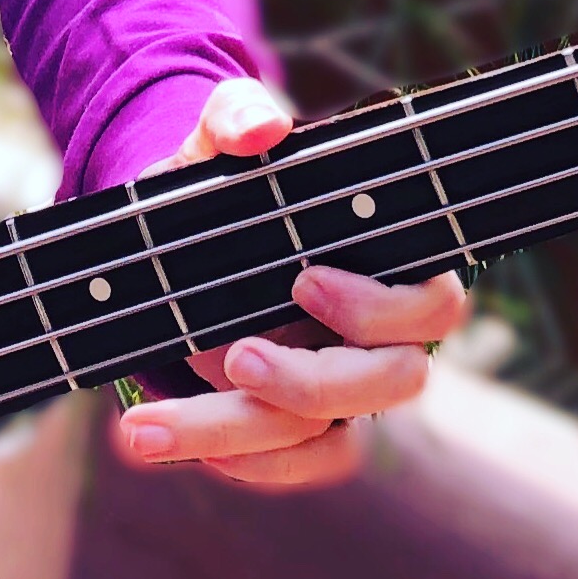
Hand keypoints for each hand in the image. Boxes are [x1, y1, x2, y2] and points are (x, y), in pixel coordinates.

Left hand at [110, 77, 468, 491]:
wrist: (179, 227)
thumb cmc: (225, 176)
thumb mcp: (219, 134)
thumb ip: (238, 113)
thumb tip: (261, 130)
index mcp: (387, 261)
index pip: (434, 306)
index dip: (378, 307)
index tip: (303, 280)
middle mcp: (380, 332)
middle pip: (394, 384)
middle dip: (314, 381)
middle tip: (236, 355)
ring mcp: (344, 383)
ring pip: (326, 437)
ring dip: (238, 434)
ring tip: (143, 427)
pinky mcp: (304, 422)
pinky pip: (303, 464)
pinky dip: (246, 465)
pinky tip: (173, 443)